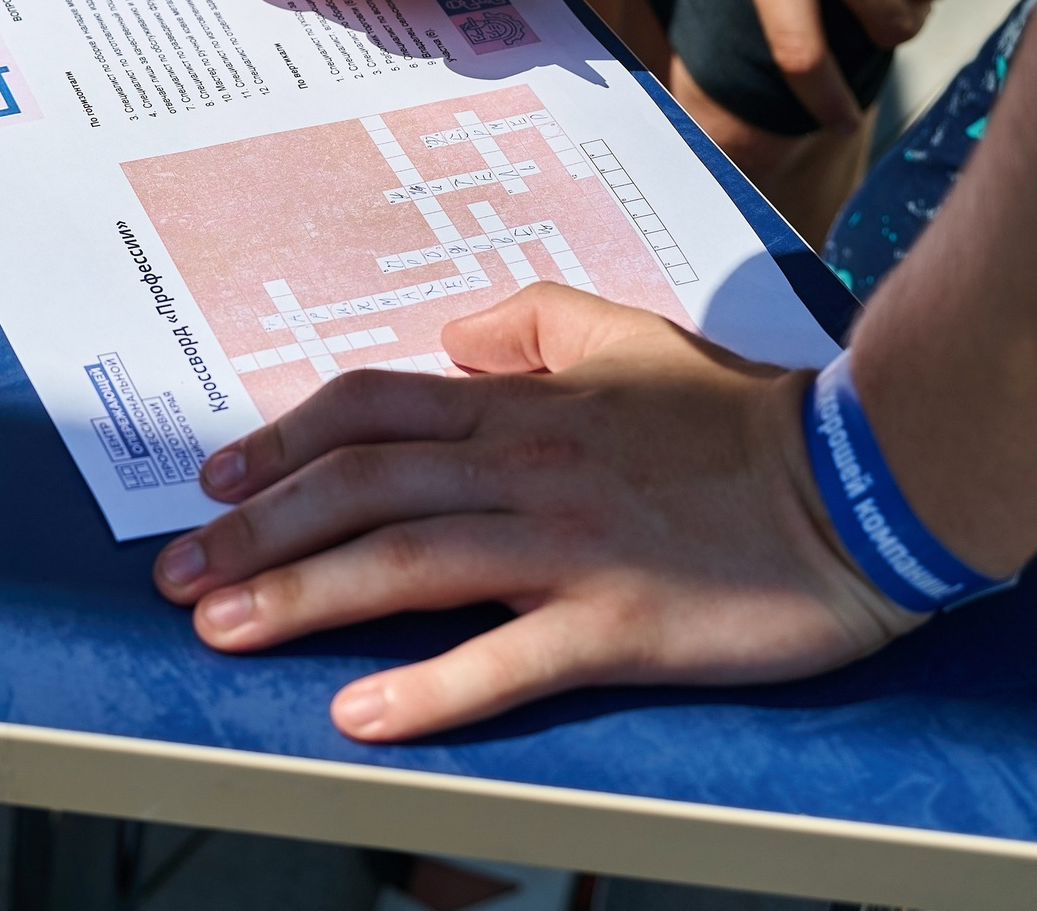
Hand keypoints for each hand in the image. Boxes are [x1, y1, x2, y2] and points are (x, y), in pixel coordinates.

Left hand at [152, 285, 917, 739]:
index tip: (212, 478)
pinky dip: (427, 688)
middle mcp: (523, 465)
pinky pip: (507, 657)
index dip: (278, 442)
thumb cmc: (740, 412)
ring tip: (221, 632)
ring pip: (404, 562)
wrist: (862, 475)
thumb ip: (529, 322)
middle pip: (356, 488)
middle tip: (175, 573)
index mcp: (519, 404)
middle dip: (253, 530)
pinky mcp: (620, 622)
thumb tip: (452, 338)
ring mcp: (567, 544)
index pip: (368, 411)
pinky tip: (360, 714)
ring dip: (299, 598)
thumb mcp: (624, 331)